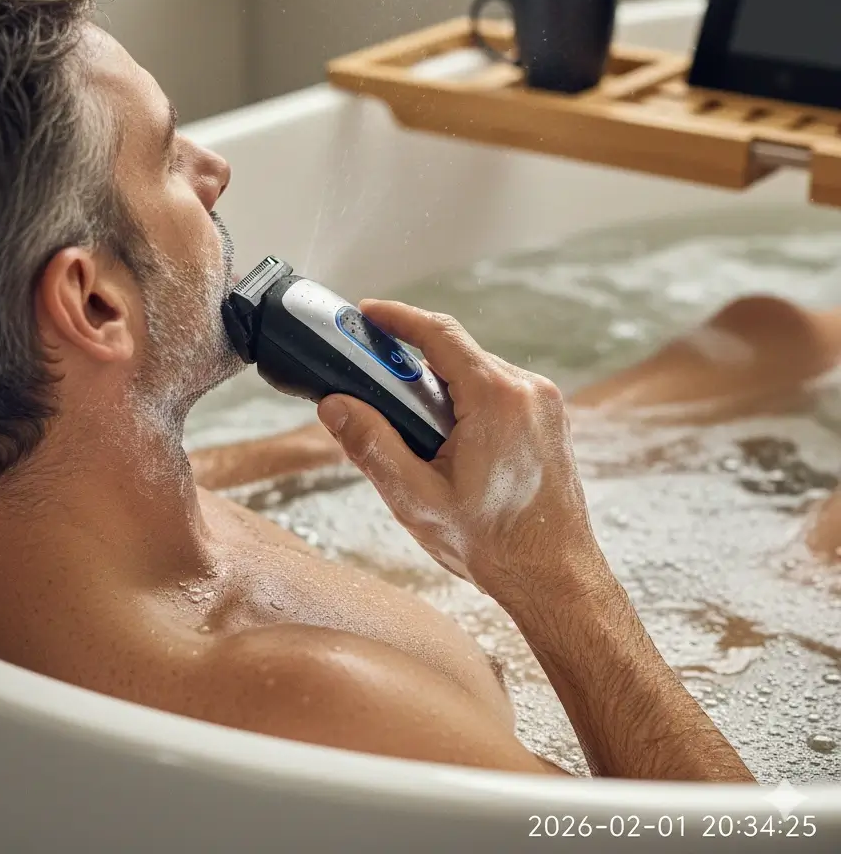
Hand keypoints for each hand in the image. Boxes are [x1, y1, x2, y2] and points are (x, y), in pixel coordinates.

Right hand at [317, 300, 598, 603]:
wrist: (556, 579)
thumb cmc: (494, 544)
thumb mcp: (417, 499)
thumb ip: (372, 446)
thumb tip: (335, 407)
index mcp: (496, 399)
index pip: (439, 333)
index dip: (397, 317)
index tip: (367, 313)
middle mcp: (527, 390)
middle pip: (457, 353)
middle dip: (413, 364)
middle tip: (376, 388)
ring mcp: (545, 403)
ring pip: (478, 372)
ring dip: (441, 387)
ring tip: (413, 430)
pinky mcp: (550, 419)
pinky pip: (499, 391)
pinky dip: (467, 401)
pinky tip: (448, 440)